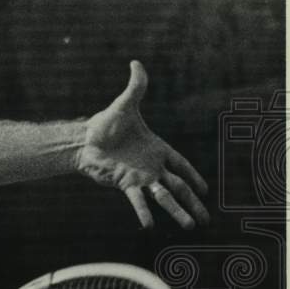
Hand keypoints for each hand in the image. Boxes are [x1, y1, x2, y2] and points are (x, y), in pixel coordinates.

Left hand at [77, 61, 209, 229]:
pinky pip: (137, 201)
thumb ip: (135, 86)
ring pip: (164, 197)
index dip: (194, 177)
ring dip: (177, 211)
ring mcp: (140, 177)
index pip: (181, 165)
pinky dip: (144, 212)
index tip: (206, 190)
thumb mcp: (124, 104)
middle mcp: (152, 167)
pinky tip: (149, 226)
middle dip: (193, 202)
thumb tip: (136, 62)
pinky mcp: (125, 184)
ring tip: (190, 226)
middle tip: (206, 219)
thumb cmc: (105, 124)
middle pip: (178, 187)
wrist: (83, 140)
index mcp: (157, 149)